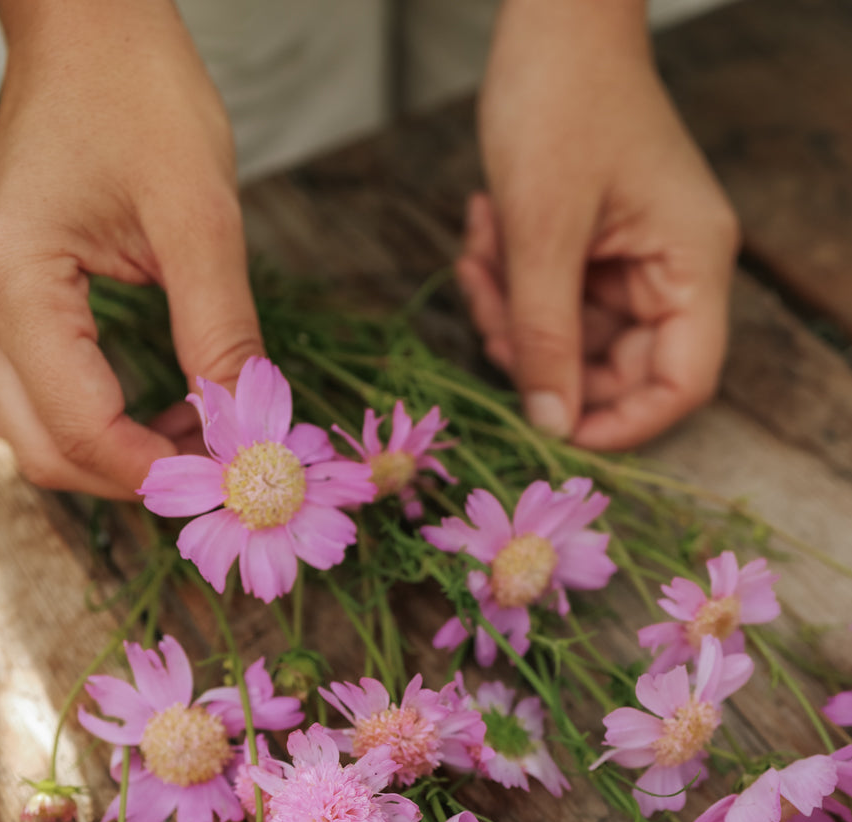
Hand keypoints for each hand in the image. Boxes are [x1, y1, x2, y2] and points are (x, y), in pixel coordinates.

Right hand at [0, 0, 262, 496]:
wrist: (90, 31)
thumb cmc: (138, 95)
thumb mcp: (198, 214)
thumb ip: (220, 328)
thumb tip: (248, 427)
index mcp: (14, 281)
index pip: (80, 426)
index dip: (158, 470)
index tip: (232, 479)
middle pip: (46, 450)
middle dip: (136, 478)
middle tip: (220, 469)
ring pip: (39, 434)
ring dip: (119, 456)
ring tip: (203, 436)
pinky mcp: (12, 306)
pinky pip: (46, 396)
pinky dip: (106, 423)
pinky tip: (169, 409)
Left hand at [458, 0, 739, 449]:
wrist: (549, 20)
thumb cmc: (560, 103)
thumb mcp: (542, 233)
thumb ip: (544, 338)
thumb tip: (551, 426)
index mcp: (691, 265)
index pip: (682, 382)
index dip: (624, 424)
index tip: (554, 432)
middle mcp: (671, 270)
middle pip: (616, 366)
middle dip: (541, 356)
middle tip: (490, 320)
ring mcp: (631, 259)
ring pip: (570, 337)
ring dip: (512, 314)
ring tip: (478, 255)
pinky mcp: (593, 247)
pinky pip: (551, 298)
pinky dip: (510, 281)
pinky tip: (481, 233)